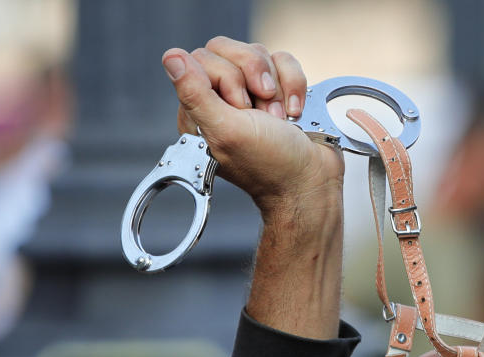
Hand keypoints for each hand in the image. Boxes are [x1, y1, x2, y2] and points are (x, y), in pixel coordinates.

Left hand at [161, 38, 343, 222]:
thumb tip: (171, 57)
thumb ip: (195, 93)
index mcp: (198, 110)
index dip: (228, 78)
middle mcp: (221, 99)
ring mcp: (250, 92)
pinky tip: (293, 112)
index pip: (201, 60)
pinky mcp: (277, 89)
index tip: (242, 110)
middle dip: (254, 79)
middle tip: (262, 115)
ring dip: (277, 86)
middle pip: (227, 50)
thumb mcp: (227, 130)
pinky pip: (282, 61)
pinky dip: (294, 85)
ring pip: (256, 53)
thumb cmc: (271, 165)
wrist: (312, 180)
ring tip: (278, 119)